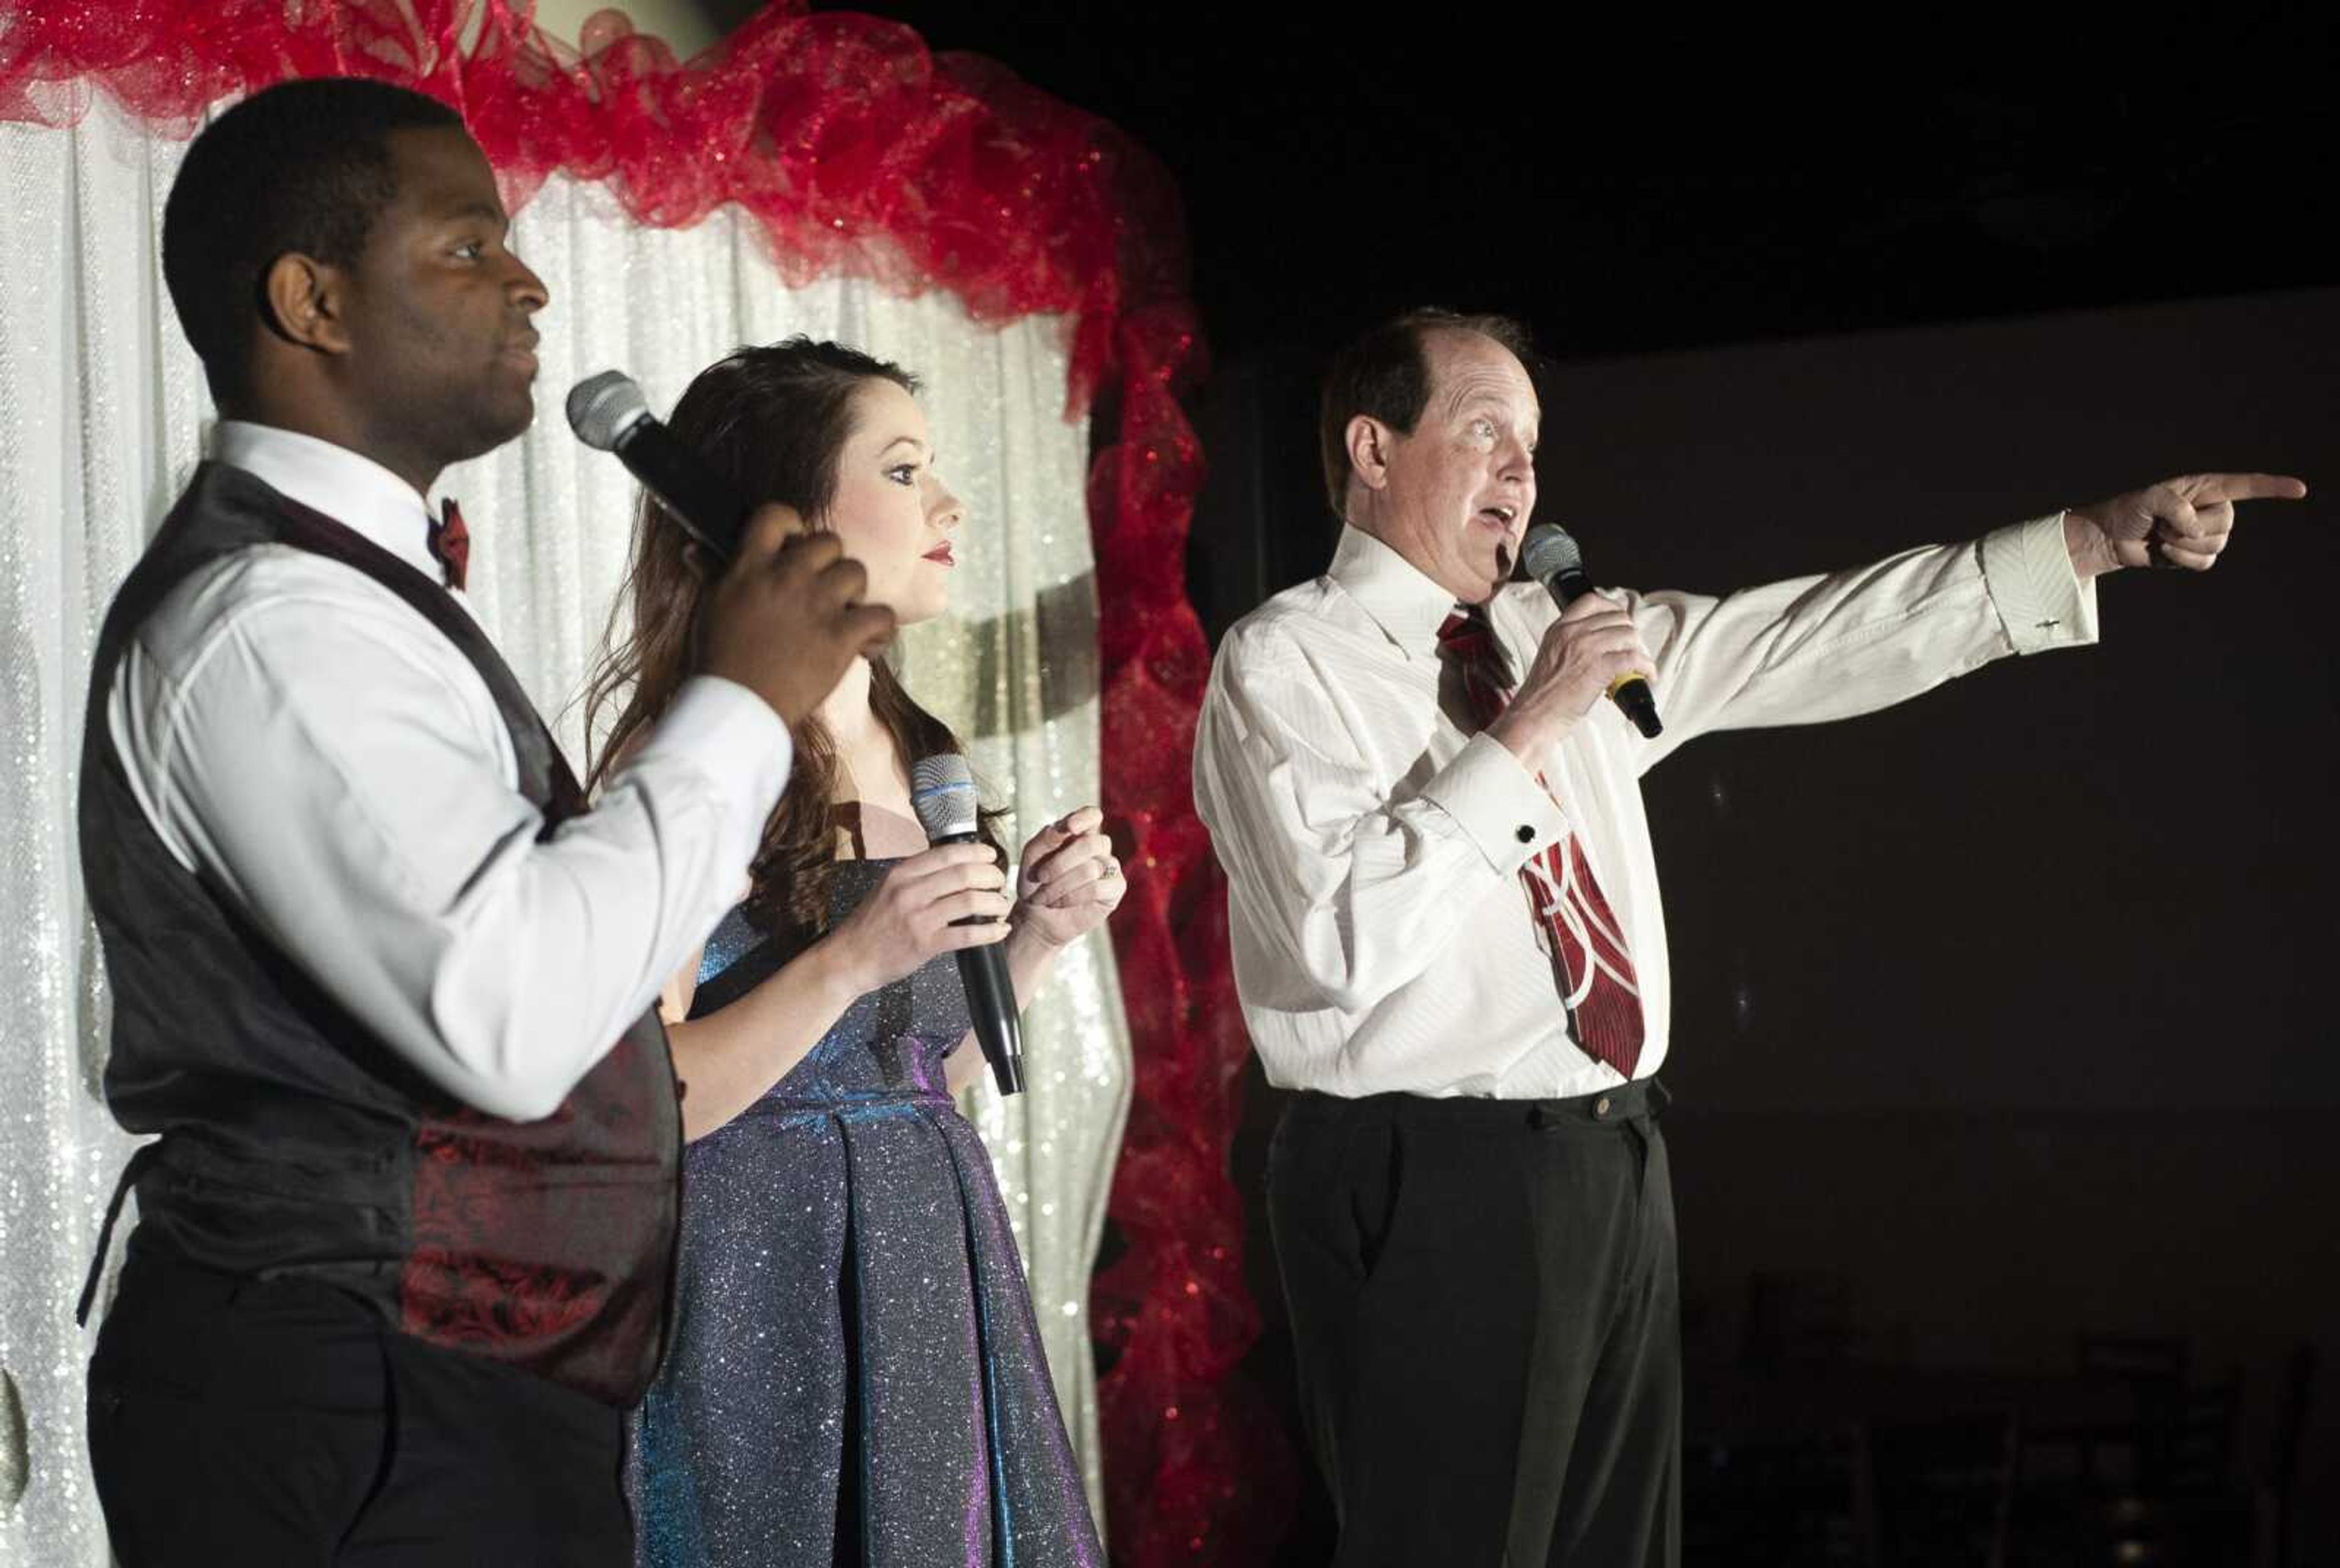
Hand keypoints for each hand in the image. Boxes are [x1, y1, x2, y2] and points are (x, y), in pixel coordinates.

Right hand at [698, 504, 896, 724]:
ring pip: (858, 572)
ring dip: (855, 595)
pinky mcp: (842, 637)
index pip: (776, 515)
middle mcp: (787, 578)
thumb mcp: (711, 608)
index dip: (792, 525)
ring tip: (843, 620)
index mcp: (750, 567)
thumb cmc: (720, 661)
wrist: (737, 708)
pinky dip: (880, 631)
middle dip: (830, 564)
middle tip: (823, 592)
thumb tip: (694, 550)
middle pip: (829, 541)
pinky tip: (865, 646)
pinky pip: (882, 615)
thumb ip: (712, 573)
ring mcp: (817, 605)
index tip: (795, 545)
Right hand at [820, 842, 1009, 996]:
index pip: (948, 853)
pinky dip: (990, 932)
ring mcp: (918, 918)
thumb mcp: (888, 889)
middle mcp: (910, 891)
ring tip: (1002, 905)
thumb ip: (917, 877)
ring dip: (995, 902)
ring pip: (970, 900)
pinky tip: (1000, 930)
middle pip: (965, 873)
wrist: (848, 959)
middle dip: (991, 876)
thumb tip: (955, 866)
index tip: (991, 857)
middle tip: (1001, 883)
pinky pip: (967, 934)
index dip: (977, 852)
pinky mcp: (925, 944)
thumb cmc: (871, 925)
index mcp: (902, 873)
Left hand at [1011, 806, 1124, 950]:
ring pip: (1091, 869)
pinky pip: (1097, 888)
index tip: (1069, 827)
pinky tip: (1060, 902)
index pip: (1092, 815)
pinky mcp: (1115, 888)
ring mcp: (1109, 866)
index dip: (1084, 818)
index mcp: (1079, 833)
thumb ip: (1046, 837)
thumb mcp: (1031, 857)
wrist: (1036, 916)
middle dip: (1060, 864)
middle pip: (1091, 843)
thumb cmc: (1034, 883)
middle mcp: (1097, 847)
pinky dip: (1073, 897)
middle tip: (1040, 878)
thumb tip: (1065, 827)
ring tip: (1044, 896)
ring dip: (1061, 885)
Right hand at [1485, 592, 1655, 760]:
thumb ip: (1569, 644)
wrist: (1533, 717)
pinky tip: (1647, 675)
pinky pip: (1635, 658)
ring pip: (1629, 635)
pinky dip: (1646, 667)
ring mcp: (1586, 649)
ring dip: (1638, 650)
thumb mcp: (1550, 657)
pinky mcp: (1599, 668)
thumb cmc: (1540, 697)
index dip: (1611, 608)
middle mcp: (1572, 633)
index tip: (1619, 620)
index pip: (1591, 601)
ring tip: (1637, 665)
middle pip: (1617, 617)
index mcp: (1558, 629)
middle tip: (1629, 649)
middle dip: (1628, 633)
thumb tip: (1598, 645)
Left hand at [2063, 472, 2306, 578]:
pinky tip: (2165, 552)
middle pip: (2226, 523)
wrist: (2113, 538)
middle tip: (2164, 523)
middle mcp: (2212, 509)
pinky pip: (2205, 563)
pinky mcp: (2196, 556)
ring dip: (2183, 544)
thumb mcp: (2148, 498)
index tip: (2299, 489)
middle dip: (2191, 527)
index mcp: (2206, 488)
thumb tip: (2194, 527)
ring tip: (2162, 536)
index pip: (2246, 486)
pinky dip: (2182, 559)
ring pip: (2216, 545)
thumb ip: (2174, 506)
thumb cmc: (2130, 510)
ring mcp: (2206, 534)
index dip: (2273, 487)